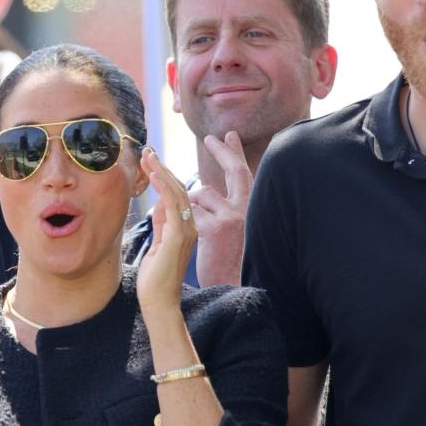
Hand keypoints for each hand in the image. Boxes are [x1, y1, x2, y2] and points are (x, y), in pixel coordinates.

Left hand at [137, 148, 196, 316]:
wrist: (159, 302)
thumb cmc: (155, 279)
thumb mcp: (158, 244)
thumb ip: (161, 224)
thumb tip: (159, 203)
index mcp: (185, 228)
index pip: (176, 195)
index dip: (164, 176)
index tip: (151, 160)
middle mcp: (190, 226)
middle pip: (177, 189)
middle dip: (162, 168)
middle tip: (148, 151)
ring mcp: (187, 230)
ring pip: (176, 192)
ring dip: (161, 171)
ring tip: (148, 155)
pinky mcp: (178, 235)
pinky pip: (173, 204)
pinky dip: (163, 186)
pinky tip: (154, 173)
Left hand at [192, 131, 251, 286]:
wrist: (227, 289)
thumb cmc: (225, 264)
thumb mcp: (224, 233)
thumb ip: (214, 211)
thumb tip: (191, 194)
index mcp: (248, 210)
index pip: (242, 175)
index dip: (234, 154)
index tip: (229, 136)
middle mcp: (245, 210)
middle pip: (234, 171)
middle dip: (223, 151)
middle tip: (211, 138)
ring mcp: (231, 217)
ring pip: (200, 193)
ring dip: (187, 204)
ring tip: (189, 228)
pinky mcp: (213, 228)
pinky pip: (187, 209)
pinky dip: (178, 218)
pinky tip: (181, 236)